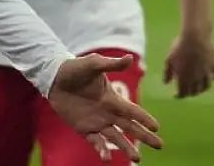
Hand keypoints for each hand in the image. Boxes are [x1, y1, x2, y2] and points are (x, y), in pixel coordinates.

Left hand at [47, 54, 162, 161]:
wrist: (53, 78)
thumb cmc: (75, 69)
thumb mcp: (93, 64)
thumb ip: (111, 64)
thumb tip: (130, 58)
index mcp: (112, 98)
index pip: (132, 110)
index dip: (144, 118)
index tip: (157, 127)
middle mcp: (108, 112)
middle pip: (130, 127)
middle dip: (145, 136)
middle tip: (160, 145)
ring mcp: (97, 122)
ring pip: (116, 137)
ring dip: (127, 147)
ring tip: (137, 159)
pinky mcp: (84, 128)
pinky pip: (95, 141)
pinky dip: (102, 149)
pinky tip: (106, 158)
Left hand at [163, 31, 213, 98]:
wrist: (195, 37)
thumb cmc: (179, 47)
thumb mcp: (169, 59)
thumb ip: (167, 72)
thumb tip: (166, 83)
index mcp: (184, 78)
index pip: (183, 93)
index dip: (179, 96)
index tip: (176, 95)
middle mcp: (197, 78)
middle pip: (195, 91)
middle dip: (190, 93)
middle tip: (186, 91)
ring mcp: (207, 72)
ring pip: (207, 86)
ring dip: (202, 89)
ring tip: (198, 87)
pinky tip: (210, 76)